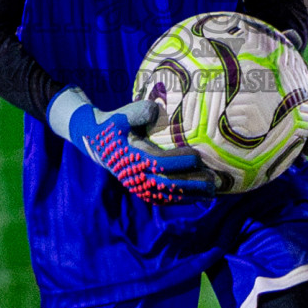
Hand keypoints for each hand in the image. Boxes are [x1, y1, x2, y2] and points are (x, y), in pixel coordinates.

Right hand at [47, 87, 216, 203]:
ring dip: (191, 194)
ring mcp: (138, 185)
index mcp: (132, 157)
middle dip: (192, 183)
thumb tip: (154, 109)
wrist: (95, 140)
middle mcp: (136, 176)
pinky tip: (197, 197)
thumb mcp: (122, 113)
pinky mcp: (141, 189)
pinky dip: (181, 199)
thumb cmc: (113, 123)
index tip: (198, 155)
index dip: (180, 161)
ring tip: (212, 192)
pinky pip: (163, 198)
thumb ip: (138, 110)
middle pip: (168, 184)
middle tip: (213, 180)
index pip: (160, 162)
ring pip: (168, 194)